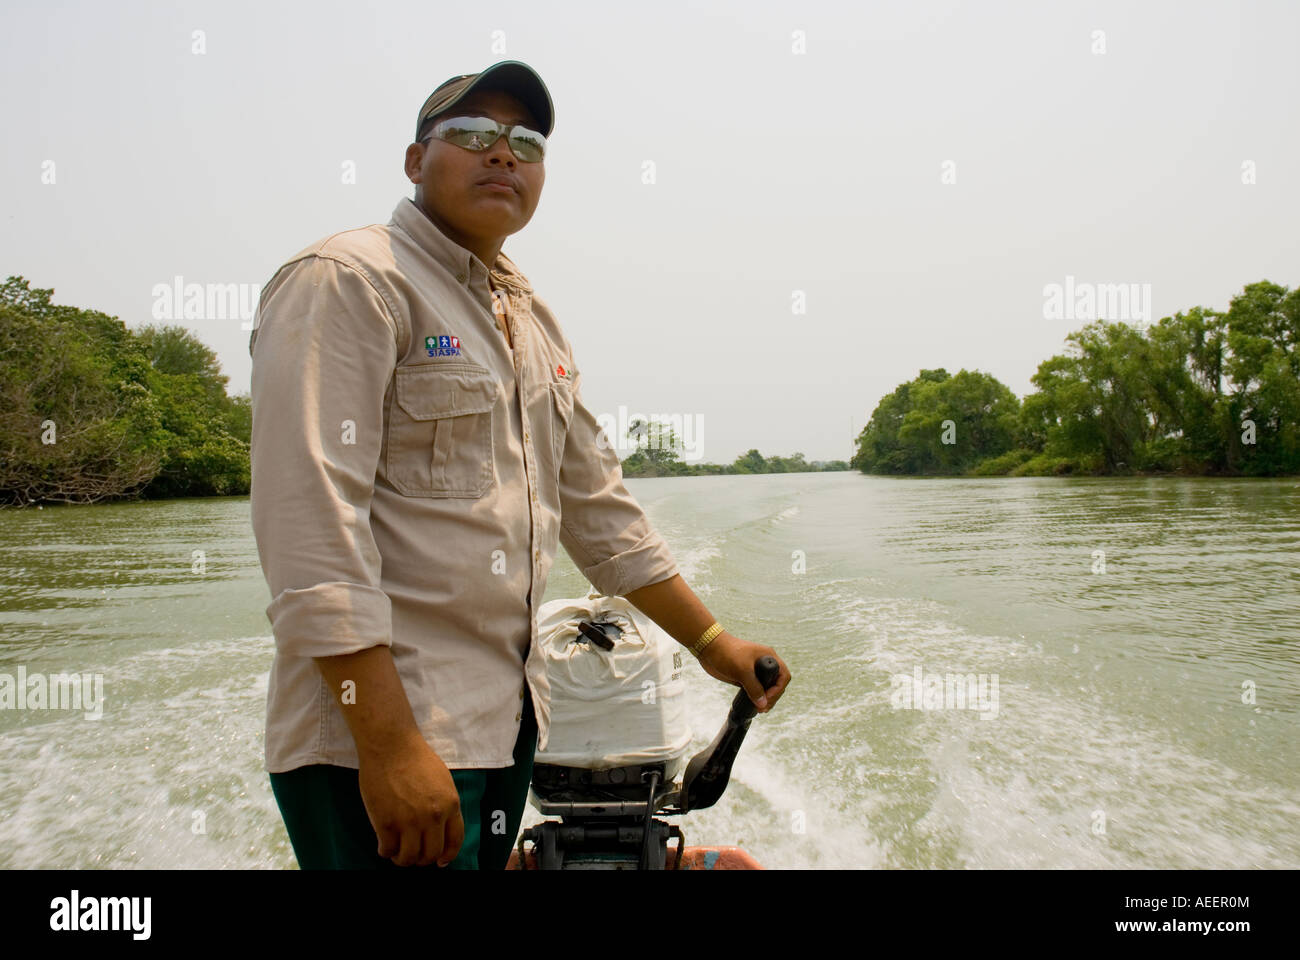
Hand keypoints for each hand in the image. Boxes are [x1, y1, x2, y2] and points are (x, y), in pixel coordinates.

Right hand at [357, 731, 464, 866]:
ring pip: (409, 858)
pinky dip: (385, 852)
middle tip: (414, 854)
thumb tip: (441, 828)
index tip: (440, 861)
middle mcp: (432, 817)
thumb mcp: (443, 781)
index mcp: (450, 805)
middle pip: (431, 854)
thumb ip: (444, 805)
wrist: (391, 745)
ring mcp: (409, 822)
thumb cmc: (415, 758)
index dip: (447, 855)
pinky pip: (387, 850)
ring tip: (397, 853)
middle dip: (423, 859)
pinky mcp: (386, 823)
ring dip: (403, 860)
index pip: (454, 841)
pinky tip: (384, 845)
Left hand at [695, 632, 790, 712]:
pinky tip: (754, 705)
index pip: (783, 675)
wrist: (709, 648)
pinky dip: (757, 697)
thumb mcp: (742, 670)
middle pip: (777, 683)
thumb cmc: (727, 653)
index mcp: (768, 657)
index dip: (778, 689)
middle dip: (773, 697)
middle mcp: (764, 663)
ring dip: (766, 699)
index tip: (767, 698)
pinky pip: (756, 689)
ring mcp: (755, 670)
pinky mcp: (745, 676)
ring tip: (760, 709)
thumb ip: (754, 687)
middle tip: (763, 708)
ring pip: (767, 687)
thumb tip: (763, 704)